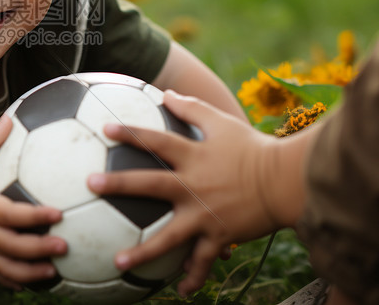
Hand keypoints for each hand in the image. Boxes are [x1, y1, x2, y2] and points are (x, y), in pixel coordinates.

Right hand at [0, 114, 66, 288]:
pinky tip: (35, 285)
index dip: (35, 216)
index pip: (13, 215)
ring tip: (54, 272)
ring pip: (6, 267)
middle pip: (13, 246)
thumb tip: (10, 116)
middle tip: (64, 246)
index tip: (58, 214)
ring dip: (30, 273)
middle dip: (39, 249)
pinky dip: (15, 282)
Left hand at [87, 91, 289, 295]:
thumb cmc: (253, 148)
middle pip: (151, 184)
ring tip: (117, 263)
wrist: (287, 183)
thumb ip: (191, 108)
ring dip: (142, 252)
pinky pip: (202, 261)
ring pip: (169, 237)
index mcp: (194, 156)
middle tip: (91, 184)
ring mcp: (205, 214)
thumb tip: (166, 93)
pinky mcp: (219, 235)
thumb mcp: (223, 123)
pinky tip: (180, 291)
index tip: (105, 129)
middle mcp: (194, 186)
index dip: (131, 133)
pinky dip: (193, 278)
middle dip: (119, 184)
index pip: (157, 140)